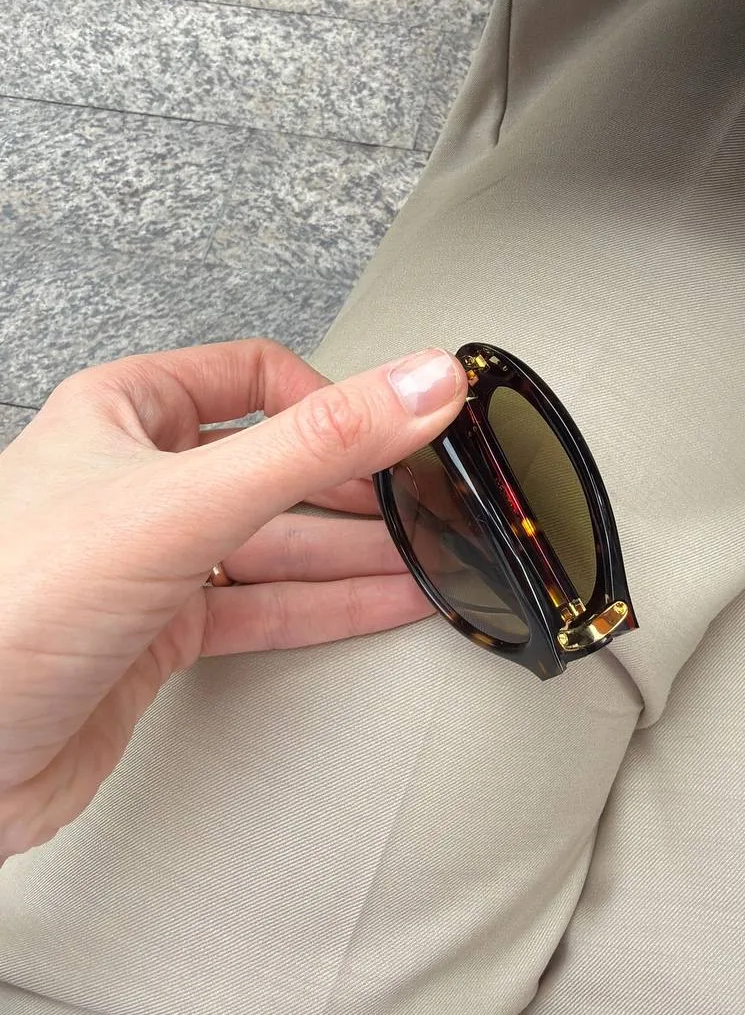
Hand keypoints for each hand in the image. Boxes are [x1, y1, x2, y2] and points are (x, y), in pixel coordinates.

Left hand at [0, 339, 465, 859]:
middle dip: (357, 489)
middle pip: (274, 466)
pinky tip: (382, 605)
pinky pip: (261, 608)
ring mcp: (149, 563)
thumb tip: (418, 385)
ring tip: (433, 557)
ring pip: (275, 545)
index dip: (328, 398)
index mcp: (123, 415)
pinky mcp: (157, 637)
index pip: (252, 377)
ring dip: (356, 555)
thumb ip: (312, 445)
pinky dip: (327, 608)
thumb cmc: (8, 610)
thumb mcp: (182, 503)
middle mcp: (136, 482)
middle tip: (428, 501)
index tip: (396, 426)